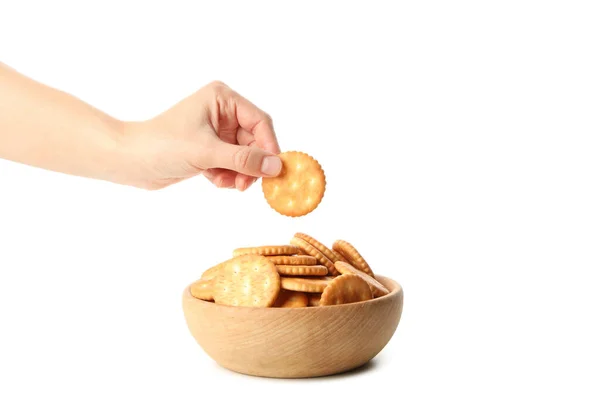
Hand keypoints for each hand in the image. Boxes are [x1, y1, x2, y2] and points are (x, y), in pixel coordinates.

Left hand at [120, 81, 281, 190]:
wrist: (130, 161)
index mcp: (222, 98)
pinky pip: (232, 164)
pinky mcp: (210, 149)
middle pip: (254, 141)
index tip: (273, 170)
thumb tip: (276, 166)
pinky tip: (214, 180)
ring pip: (244, 156)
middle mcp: (222, 111)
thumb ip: (244, 159)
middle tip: (245, 186)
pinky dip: (227, 175)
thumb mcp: (207, 153)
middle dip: (249, 165)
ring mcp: (216, 131)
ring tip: (226, 184)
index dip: (268, 146)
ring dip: (238, 173)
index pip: (259, 121)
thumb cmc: (162, 146)